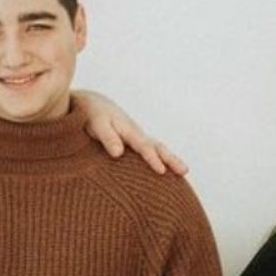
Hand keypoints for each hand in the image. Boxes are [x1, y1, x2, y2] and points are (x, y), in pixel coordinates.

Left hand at [73, 90, 187, 174]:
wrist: (91, 104)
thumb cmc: (91, 114)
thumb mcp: (96, 123)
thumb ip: (107, 137)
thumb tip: (118, 153)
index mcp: (129, 130)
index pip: (144, 146)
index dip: (152, 158)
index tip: (161, 171)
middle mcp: (137, 134)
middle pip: (157, 146)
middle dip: (171, 159)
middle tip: (184, 171)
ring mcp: (137, 138)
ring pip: (157, 148)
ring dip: (170, 159)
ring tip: (183, 171)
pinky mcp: (134, 143)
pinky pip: (151, 151)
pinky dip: (161, 158)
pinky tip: (166, 171)